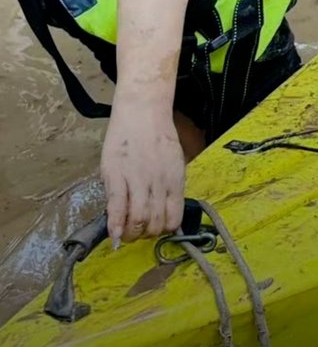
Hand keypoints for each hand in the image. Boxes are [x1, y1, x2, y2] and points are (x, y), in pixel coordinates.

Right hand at [101, 98, 185, 245]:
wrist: (143, 110)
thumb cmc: (158, 134)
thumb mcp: (173, 160)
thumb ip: (169, 184)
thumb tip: (163, 208)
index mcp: (175, 180)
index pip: (173, 218)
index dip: (163, 230)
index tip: (154, 230)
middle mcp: (159, 183)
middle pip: (154, 223)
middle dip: (145, 235)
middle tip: (137, 234)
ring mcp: (138, 180)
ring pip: (137, 219)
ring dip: (130, 234)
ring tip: (125, 234)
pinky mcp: (116, 175)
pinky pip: (116, 206)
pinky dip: (115, 224)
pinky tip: (113, 233)